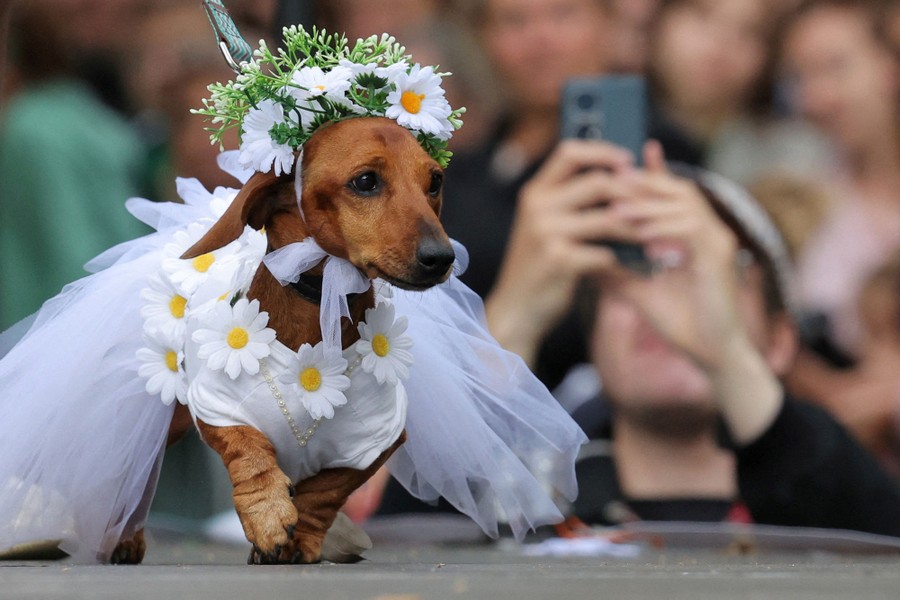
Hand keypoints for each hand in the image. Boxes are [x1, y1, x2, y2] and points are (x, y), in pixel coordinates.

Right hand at [485, 140, 633, 365]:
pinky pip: (605, 253)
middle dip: (633, 192)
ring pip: (608, 218)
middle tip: (655, 205)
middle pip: (597, 182)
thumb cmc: (539, 267)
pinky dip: (625, 261)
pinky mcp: (559, 261)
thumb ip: (569, 203)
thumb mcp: (545, 227)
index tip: (628, 161)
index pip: (570, 152)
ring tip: (654, 236)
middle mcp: (537, 207)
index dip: (603, 151)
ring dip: (637, 228)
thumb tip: (619, 178)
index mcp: (534, 193)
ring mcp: (546, 233)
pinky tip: (637, 267)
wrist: (516, 309)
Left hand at [601, 141, 744, 369]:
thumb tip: (584, 256)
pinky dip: (665, 227)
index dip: (645, 177)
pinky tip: (640, 233)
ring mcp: (717, 240)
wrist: (710, 353)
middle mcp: (709, 230)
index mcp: (692, 233)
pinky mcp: (720, 255)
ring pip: (684, 203)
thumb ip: (616, 269)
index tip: (613, 167)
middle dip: (644, 183)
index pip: (668, 195)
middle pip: (678, 189)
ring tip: (617, 208)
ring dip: (649, 205)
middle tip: (610, 180)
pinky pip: (692, 228)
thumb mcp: (638, 289)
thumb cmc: (680, 322)